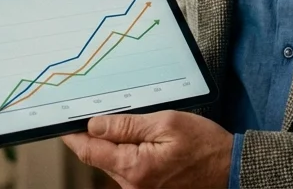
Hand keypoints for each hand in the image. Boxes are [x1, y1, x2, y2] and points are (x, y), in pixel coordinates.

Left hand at [61, 110, 232, 188]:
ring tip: (135, 123)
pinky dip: (127, 151)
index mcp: (135, 168)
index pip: (90, 150)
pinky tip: (144, 138)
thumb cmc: (204, 146)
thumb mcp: (166, 123)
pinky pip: (127, 167)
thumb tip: (95, 125)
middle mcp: (133, 185)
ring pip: (113, 161)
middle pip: (99, 156)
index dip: (73, 134)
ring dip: (115, 142)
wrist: (230, 168)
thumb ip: (127, 125)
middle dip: (97, 134)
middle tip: (101, 111)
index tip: (62, 121)